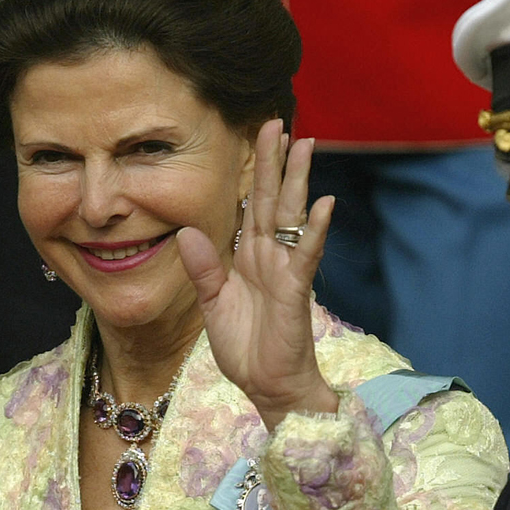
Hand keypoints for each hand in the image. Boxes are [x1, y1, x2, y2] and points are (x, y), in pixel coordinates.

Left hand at [177, 118, 338, 430]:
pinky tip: (323, 204)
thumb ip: (204, 268)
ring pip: (292, 218)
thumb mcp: (213, 304)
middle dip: (276, 162)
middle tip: (279, 122)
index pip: (253, 206)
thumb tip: (186, 232)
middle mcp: (271, 258)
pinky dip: (315, 231)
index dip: (256, 172)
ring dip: (298, 181)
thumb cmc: (247, 350)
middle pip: (273, 201)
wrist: (268, 387)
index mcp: (250, 258)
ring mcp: (286, 271)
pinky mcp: (296, 291)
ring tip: (306, 146)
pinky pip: (306, 256)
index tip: (260, 137)